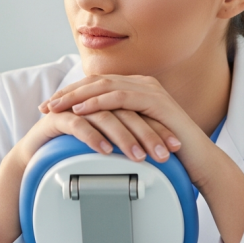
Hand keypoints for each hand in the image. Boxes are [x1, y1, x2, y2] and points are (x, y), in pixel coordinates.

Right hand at [0, 106, 178, 242]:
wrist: (32, 158)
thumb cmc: (70, 152)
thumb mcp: (104, 146)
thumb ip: (125, 141)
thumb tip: (158, 152)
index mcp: (107, 104)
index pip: (138, 112)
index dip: (157, 128)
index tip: (174, 148)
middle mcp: (92, 101)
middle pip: (126, 111)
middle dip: (148, 133)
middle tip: (162, 153)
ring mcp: (73, 107)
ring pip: (105, 116)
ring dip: (124, 136)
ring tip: (137, 155)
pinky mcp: (56, 117)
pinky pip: (77, 123)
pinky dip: (93, 137)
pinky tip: (104, 151)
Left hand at [39, 74, 243, 242]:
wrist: (198, 161)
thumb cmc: (166, 151)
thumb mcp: (134, 134)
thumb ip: (116, 125)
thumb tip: (88, 131)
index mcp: (136, 88)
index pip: (96, 84)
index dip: (70, 94)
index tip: (49, 106)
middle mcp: (142, 83)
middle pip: (96, 81)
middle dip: (67, 93)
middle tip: (46, 106)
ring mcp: (150, 89)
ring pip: (104, 86)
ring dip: (76, 97)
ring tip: (56, 108)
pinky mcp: (156, 101)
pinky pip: (120, 97)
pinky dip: (97, 103)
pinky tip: (81, 111)